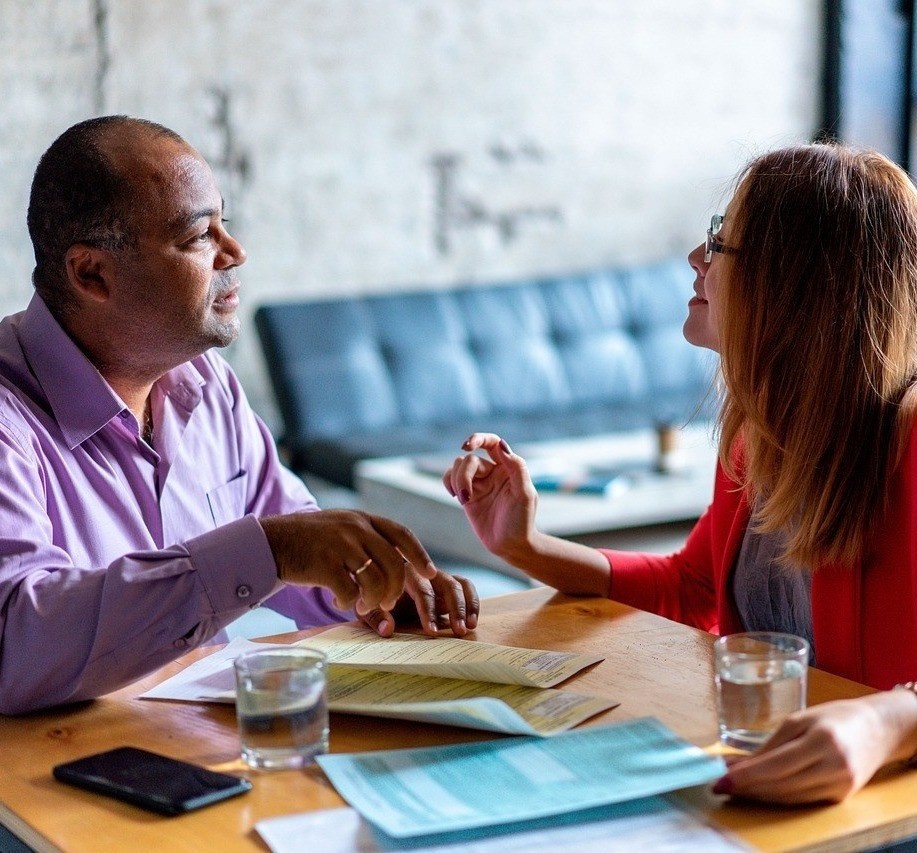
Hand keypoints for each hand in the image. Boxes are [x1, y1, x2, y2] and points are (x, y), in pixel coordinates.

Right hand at [260, 509, 436, 623]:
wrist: (274, 542)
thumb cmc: (313, 542)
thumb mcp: (343, 529)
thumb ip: (369, 540)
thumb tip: (402, 565)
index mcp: (363, 519)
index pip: (402, 534)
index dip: (420, 555)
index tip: (431, 573)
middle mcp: (355, 528)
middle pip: (393, 562)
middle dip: (396, 588)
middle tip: (389, 602)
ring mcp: (340, 545)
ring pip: (375, 580)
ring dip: (373, 600)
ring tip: (362, 604)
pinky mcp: (324, 564)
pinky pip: (349, 591)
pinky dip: (348, 602)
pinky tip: (340, 600)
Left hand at [360, 567, 479, 637]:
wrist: (375, 586)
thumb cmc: (371, 598)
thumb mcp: (365, 608)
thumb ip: (374, 618)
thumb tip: (388, 630)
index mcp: (403, 574)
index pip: (422, 591)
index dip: (428, 612)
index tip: (432, 632)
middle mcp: (423, 572)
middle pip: (446, 584)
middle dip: (454, 608)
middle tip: (459, 631)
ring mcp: (437, 576)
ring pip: (458, 584)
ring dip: (466, 606)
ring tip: (468, 628)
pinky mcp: (447, 582)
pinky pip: (465, 586)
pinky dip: (472, 602)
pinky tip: (474, 622)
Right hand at [441, 434, 538, 562]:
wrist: (511, 545)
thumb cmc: (523, 521)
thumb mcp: (525, 494)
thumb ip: (517, 468)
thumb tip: (502, 445)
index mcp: (509, 467)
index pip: (492, 443)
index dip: (478, 439)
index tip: (466, 446)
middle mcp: (493, 471)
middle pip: (469, 459)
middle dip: (463, 475)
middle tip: (465, 497)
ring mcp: (479, 483)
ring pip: (458, 467)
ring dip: (456, 481)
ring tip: (463, 500)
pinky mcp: (467, 495)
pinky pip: (451, 478)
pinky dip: (448, 483)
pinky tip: (456, 496)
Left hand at [713, 691, 916, 803]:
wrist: (878, 730)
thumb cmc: (834, 717)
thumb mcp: (800, 719)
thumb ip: (772, 743)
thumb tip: (739, 764)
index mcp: (822, 740)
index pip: (777, 765)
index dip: (746, 776)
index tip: (721, 779)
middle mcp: (833, 767)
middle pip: (781, 785)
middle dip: (748, 787)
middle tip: (720, 785)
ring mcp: (839, 786)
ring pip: (789, 797)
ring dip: (759, 795)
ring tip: (734, 788)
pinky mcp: (840, 797)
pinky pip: (801, 800)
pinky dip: (777, 797)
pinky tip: (759, 791)